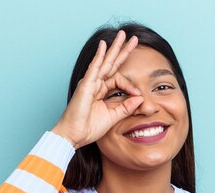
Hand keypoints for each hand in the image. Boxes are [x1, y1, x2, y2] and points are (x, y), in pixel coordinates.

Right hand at [51, 30, 143, 148]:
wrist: (74, 136)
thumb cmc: (88, 128)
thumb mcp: (113, 117)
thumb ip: (126, 108)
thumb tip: (141, 98)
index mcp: (101, 91)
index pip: (119, 80)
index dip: (131, 85)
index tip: (139, 96)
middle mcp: (95, 84)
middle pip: (112, 64)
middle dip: (122, 50)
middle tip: (133, 38)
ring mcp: (90, 83)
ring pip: (105, 62)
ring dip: (114, 48)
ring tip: (123, 35)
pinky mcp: (85, 86)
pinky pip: (94, 68)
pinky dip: (99, 56)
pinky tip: (104, 45)